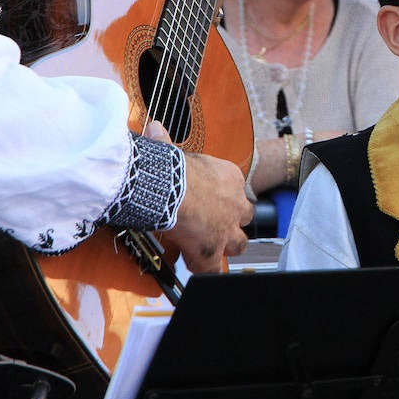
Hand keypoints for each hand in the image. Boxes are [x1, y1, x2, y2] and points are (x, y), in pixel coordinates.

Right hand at [145, 121, 253, 272]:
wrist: (171, 189)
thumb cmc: (171, 169)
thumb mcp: (173, 151)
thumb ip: (166, 141)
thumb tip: (154, 128)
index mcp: (229, 177)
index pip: (233, 188)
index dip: (222, 196)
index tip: (209, 199)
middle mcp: (235, 204)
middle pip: (245, 215)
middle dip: (234, 221)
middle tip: (219, 225)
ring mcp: (227, 230)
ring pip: (239, 243)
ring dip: (227, 246)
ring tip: (212, 248)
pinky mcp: (213, 251)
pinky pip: (214, 269)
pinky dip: (206, 271)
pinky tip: (196, 270)